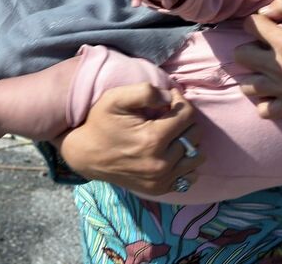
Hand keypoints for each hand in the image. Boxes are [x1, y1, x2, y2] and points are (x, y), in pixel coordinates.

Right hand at [56, 83, 203, 196]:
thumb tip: (170, 97)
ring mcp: (161, 180)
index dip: (180, 102)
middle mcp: (161, 164)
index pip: (188, 116)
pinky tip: (171, 152)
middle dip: (185, 121)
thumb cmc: (101, 123)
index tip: (168, 100)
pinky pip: (189, 176)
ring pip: (196, 156)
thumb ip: (145, 91)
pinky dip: (186, 162)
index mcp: (152, 139)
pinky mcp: (159, 189)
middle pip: (194, 135)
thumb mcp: (115, 98)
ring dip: (188, 141)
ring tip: (171, 133)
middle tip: (168, 115)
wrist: (86, 155)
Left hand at [233, 0, 281, 118]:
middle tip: (262, 46)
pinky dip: (263, 101)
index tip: (266, 24)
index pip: (250, 26)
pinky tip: (271, 91)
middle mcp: (279, 66)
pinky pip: (264, 110)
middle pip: (240, 56)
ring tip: (263, 68)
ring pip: (247, 85)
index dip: (256, 21)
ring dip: (251, 74)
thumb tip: (265, 11)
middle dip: (248, 46)